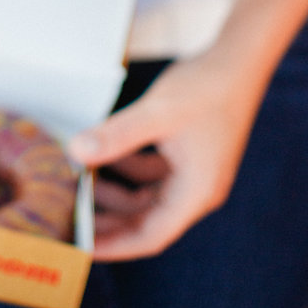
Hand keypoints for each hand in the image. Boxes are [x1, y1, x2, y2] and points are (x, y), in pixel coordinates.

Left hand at [68, 50, 263, 259]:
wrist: (237, 60)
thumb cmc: (205, 88)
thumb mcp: (156, 114)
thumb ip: (116, 135)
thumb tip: (75, 152)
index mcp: (195, 193)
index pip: (150, 235)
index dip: (115, 244)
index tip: (81, 248)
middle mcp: (195, 189)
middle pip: (145, 218)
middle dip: (108, 219)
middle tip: (69, 218)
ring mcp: (191, 171)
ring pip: (145, 194)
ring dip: (114, 191)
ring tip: (77, 183)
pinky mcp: (185, 152)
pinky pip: (150, 171)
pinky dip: (125, 165)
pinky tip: (100, 152)